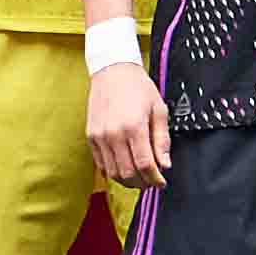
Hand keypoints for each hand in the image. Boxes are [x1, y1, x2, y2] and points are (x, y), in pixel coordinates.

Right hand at [83, 61, 170, 195]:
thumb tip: (165, 164)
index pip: (145, 164)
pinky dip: (113, 171)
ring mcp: (99, 136)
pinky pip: (101, 164)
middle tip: (152, 182)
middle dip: (142, 183)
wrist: (113, 71)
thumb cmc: (139, 88)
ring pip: (112, 172)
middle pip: (128, 173)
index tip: (161, 182)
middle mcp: (114, 134)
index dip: (155, 178)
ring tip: (139, 178)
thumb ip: (162, 139)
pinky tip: (124, 168)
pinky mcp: (91, 136)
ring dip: (127, 180)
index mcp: (134, 126)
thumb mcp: (159, 110)